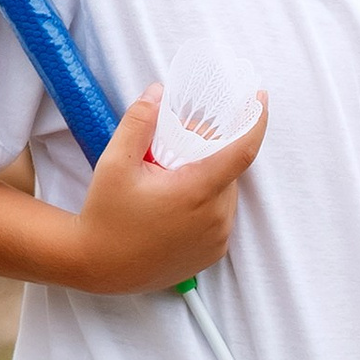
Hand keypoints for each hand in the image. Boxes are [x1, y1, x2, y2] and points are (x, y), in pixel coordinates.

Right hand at [62, 84, 265, 293]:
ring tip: (170, 178)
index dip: (257, 120)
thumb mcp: (115, 162)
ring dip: (208, 177)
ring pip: (225, 192)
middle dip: (210, 151)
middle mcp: (215, 218)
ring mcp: (217, 239)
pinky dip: (206, 202)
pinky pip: (220, 216)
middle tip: (176, 146)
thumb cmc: (106, 215)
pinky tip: (175, 203)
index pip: (242, 151)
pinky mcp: (213, 253)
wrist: (98, 266)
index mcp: (197, 192)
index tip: (260, 97)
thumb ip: (139, 123)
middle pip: (228, 169)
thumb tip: (157, 93)